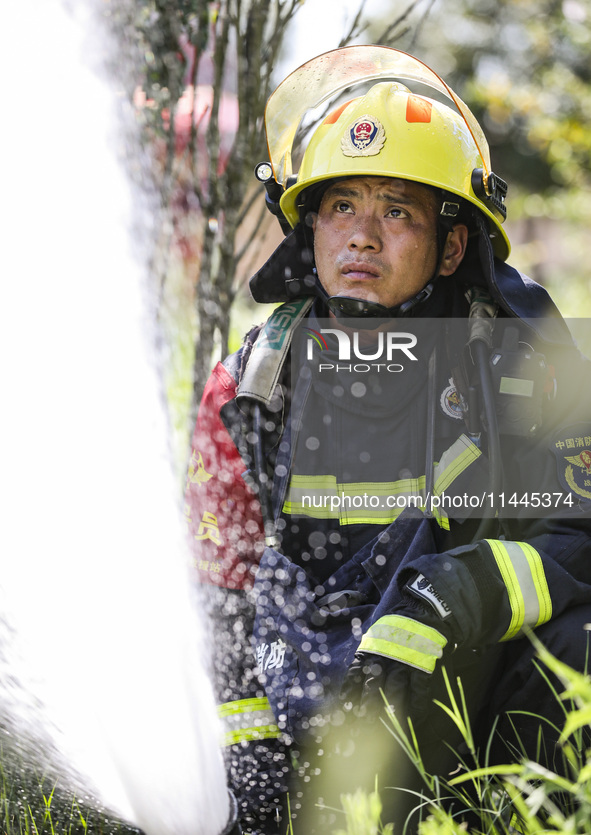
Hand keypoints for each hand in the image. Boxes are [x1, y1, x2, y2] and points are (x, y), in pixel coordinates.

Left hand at [341, 583, 454, 724]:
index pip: (355, 677)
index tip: (343, 714)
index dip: (349, 697)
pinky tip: (415, 718)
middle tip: (360, 730)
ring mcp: (405, 662)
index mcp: (370, 651)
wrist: (422, 611)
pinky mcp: (424, 665)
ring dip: (388, 711)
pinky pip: (420, 688)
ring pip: (394, 690)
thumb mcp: (374, 637)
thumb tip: (353, 684)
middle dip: (365, 710)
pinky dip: (417, 704)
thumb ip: (365, 658)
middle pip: (372, 688)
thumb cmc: (395, 627)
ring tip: (383, 729)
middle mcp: (385, 658)